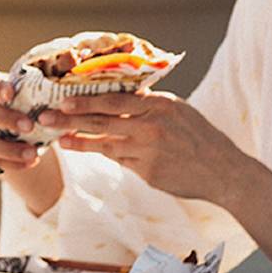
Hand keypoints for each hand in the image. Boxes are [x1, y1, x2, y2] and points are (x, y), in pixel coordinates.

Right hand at [0, 62, 43, 172]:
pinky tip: (27, 163)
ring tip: (33, 154)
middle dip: (4, 119)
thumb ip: (28, 83)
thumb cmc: (0, 93)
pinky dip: (7, 163)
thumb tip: (66, 73)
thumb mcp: (7, 81)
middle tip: (29, 126)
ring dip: (8, 150)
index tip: (11, 93)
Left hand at [32, 90, 245, 203]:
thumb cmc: (199, 138)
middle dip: (70, 120)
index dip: (84, 100)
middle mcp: (152, 126)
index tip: (62, 99)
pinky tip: (95, 153)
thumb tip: (116, 100)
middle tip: (46, 118)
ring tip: (60, 141)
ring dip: (81, 143)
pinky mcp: (149, 173)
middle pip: (102, 121)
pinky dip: (111, 157)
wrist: (224, 172)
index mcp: (158, 105)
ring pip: (106, 145)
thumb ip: (148, 106)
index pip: (113, 100)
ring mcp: (149, 151)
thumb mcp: (178, 111)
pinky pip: (123, 162)